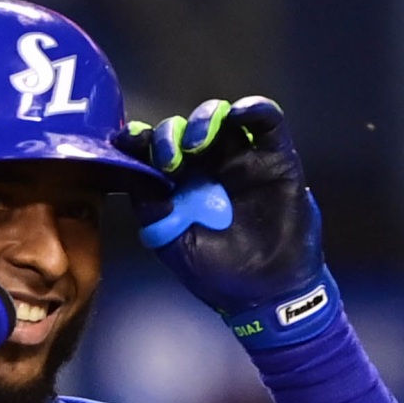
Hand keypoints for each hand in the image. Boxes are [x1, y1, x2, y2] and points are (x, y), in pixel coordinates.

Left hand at [128, 97, 327, 320]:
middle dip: (168, 135)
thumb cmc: (220, 275)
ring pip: (219, 117)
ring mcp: (241, 158)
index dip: (140, 141)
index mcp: (178, 186)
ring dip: (203, 120)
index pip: (154, 152)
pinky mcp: (275, 156)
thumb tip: (135, 175)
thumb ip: (154, 211)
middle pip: (182, 129)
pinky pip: (266, 120)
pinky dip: (253, 108)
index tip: (128, 141)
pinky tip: (239, 115)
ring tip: (197, 144)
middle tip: (168, 159)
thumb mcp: (176, 246)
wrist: (269, 294)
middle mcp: (207, 166)